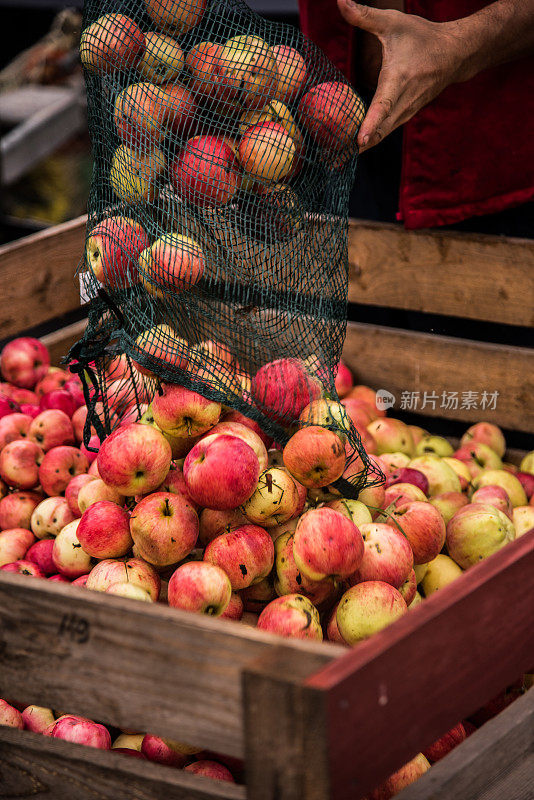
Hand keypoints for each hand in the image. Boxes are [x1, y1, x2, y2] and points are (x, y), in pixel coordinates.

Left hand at [338, 0, 471, 150]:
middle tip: (333, 160)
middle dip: (357, 146)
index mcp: (399, 79)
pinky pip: (385, 132)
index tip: (360, 140)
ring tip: (336, 161)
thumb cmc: (422, 37)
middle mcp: (404, 100)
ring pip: (382, 135)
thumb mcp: (393, 22)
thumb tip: (340, 1)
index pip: (383, 105)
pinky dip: (370, 141)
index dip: (371, 123)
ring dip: (361, 148)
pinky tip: (352, 149)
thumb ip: (364, 15)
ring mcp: (407, 112)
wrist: (455, 54)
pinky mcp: (406, 116)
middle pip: (379, 130)